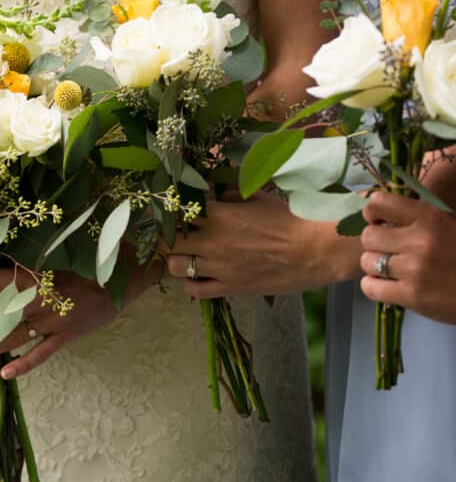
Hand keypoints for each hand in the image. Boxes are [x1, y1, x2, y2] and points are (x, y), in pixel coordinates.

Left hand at [0, 267, 155, 379]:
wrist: (121, 274)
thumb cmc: (79, 263)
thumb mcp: (48, 258)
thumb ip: (20, 265)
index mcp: (30, 274)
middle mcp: (37, 296)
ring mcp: (53, 318)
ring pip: (14, 337)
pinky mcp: (67, 335)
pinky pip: (41, 353)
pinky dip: (23, 365)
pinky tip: (4, 374)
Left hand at [164, 190, 360, 297]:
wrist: (316, 251)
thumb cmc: (290, 219)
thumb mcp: (258, 197)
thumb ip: (230, 193)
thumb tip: (213, 191)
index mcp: (220, 215)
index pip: (177, 210)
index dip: (168, 209)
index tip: (167, 208)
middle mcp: (213, 242)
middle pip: (168, 240)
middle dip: (164, 235)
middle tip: (169, 231)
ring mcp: (219, 268)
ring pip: (175, 266)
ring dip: (173, 258)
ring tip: (181, 253)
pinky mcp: (230, 288)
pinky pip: (194, 290)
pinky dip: (188, 283)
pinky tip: (193, 275)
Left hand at [360, 192, 455, 323]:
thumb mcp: (448, 225)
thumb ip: (418, 219)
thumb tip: (380, 216)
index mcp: (430, 217)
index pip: (379, 203)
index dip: (373, 214)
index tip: (381, 223)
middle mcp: (420, 240)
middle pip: (368, 236)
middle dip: (374, 244)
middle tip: (387, 251)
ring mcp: (415, 269)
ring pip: (366, 261)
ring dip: (374, 267)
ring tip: (390, 271)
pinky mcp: (412, 295)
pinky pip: (369, 287)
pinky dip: (374, 287)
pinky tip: (388, 287)